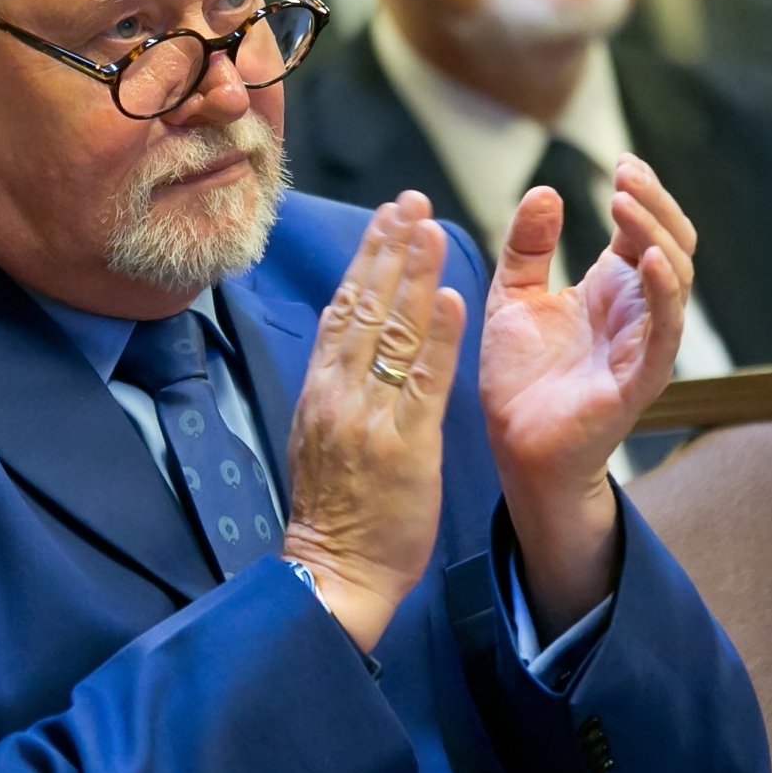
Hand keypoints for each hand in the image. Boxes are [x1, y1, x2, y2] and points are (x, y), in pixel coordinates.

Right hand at [283, 192, 466, 651]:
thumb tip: (345, 341)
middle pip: (364, 306)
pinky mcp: (403, 446)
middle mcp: (339, 393)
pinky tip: (450, 298)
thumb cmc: (335, 514)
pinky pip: (422, 383)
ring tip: (430, 226)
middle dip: (388, 248)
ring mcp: (369, 418)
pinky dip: (436, 338)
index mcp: (320, 391)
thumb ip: (335, 388)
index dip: (365, 259)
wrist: (332, 574)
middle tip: (411, 199)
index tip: (386, 218)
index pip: (343, 310)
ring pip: (391, 332)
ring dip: (412, 275)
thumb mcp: (321, 439)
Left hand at [480, 153, 693, 633]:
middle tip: (625, 174)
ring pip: (675, 279)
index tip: (619, 163)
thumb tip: (547, 190)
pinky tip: (645, 259)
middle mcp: (635, 311)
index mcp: (611, 289)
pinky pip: (664, 332)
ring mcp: (642, 344)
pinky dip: (662, 293)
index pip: (643, 230)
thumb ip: (528, 247)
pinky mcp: (638, 379)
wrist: (512, 446)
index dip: (641, 195)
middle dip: (654, 204)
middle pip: (671, 244)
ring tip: (625, 203)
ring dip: (655, 236)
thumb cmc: (519, 377)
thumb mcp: (513, 297)